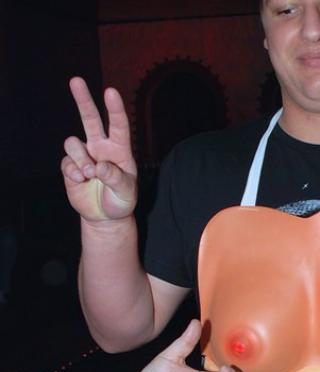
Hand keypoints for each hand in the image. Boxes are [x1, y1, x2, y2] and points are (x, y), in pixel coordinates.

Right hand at [61, 77, 137, 222]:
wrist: (106, 216)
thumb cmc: (122, 201)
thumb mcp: (126, 193)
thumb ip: (115, 179)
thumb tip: (99, 166)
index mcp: (119, 150)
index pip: (118, 126)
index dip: (115, 109)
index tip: (111, 92)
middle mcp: (101, 147)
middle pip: (90, 119)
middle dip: (83, 100)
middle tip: (76, 80)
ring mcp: (84, 155)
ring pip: (73, 143)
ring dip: (80, 160)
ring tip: (90, 176)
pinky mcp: (71, 166)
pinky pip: (66, 162)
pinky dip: (73, 172)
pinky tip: (81, 181)